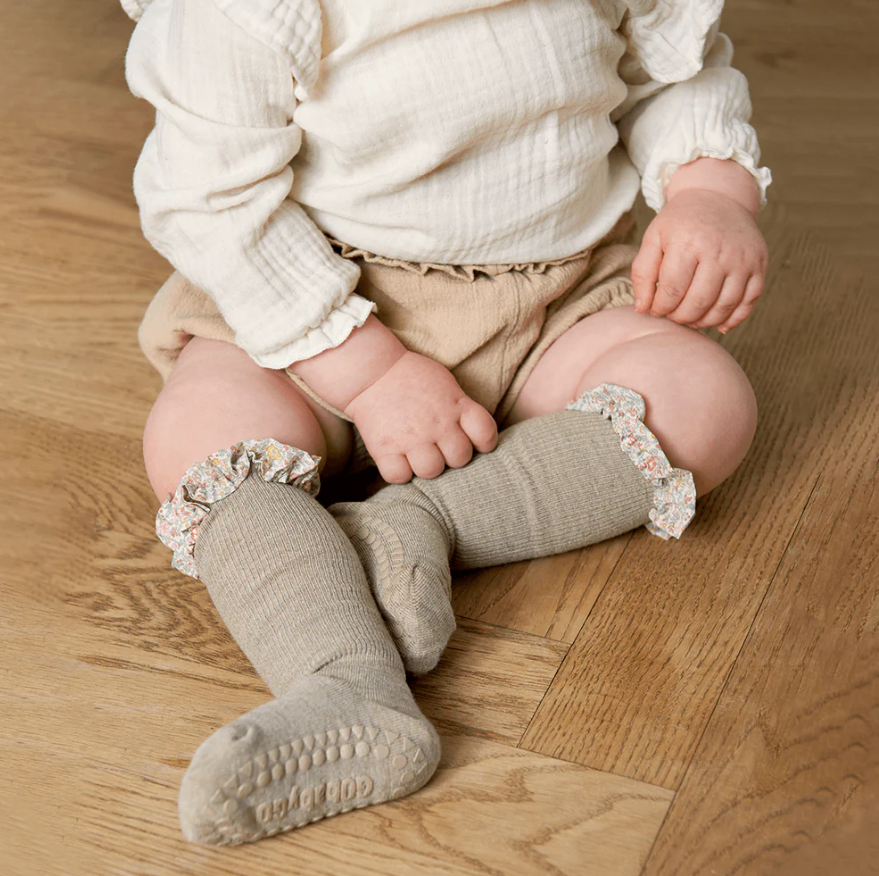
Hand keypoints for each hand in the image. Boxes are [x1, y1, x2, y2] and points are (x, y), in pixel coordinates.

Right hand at [343, 351, 498, 483]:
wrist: (371, 371)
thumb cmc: (411, 375)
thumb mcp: (446, 383)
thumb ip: (460, 407)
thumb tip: (470, 432)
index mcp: (457, 406)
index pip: (486, 435)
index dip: (483, 443)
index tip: (472, 441)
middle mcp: (438, 425)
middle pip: (460, 458)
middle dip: (451, 456)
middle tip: (438, 446)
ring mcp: (412, 439)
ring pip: (432, 471)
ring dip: (426, 466)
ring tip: (417, 455)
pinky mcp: (385, 449)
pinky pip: (399, 476)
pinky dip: (398, 472)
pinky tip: (397, 459)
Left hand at [631, 188, 768, 333]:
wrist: (718, 196)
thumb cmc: (681, 222)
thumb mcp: (654, 238)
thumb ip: (642, 273)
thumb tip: (642, 309)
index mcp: (688, 242)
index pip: (672, 290)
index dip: (660, 308)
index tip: (655, 309)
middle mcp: (719, 251)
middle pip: (698, 302)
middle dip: (680, 317)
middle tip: (672, 316)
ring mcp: (742, 259)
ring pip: (723, 307)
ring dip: (704, 322)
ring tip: (690, 318)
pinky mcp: (758, 265)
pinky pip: (749, 302)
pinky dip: (733, 319)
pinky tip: (717, 323)